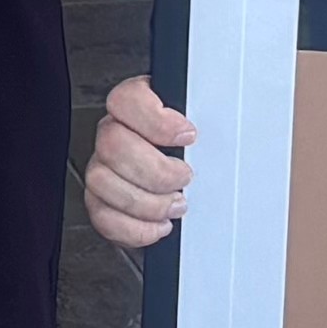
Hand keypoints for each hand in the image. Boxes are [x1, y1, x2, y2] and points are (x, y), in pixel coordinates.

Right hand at [82, 74, 194, 248]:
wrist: (185, 184)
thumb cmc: (194, 152)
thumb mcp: (207, 126)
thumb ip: (209, 118)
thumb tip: (226, 123)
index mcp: (136, 108)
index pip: (126, 100)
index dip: (155, 120)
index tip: (188, 136)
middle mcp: (113, 134)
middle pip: (112, 144)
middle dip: (156, 170)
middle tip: (184, 178)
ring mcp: (102, 168)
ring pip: (102, 181)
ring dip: (147, 201)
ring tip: (175, 204)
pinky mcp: (101, 202)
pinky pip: (103, 216)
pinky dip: (135, 227)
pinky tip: (159, 223)